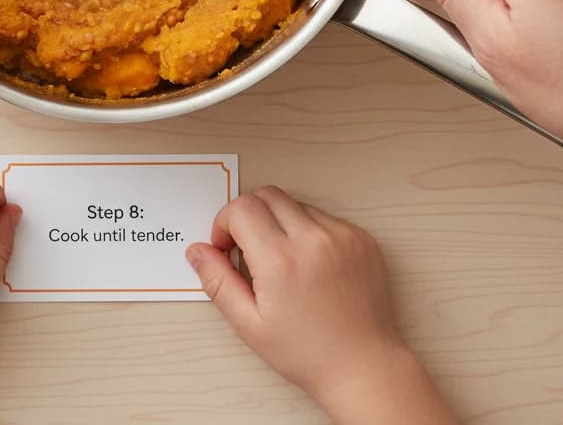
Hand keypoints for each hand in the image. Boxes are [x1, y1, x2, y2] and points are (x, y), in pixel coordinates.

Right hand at [186, 187, 455, 423]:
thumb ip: (218, 282)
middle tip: (250, 249)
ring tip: (283, 261)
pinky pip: (323, 216)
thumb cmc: (309, 353)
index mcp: (281, 261)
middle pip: (265, 195)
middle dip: (248, 214)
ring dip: (279, 222)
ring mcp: (342, 235)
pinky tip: (310, 264)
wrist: (364, 368)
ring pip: (294, 203)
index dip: (224, 224)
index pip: (240, 208)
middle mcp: (313, 240)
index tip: (227, 247)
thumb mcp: (250, 325)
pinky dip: (308, 231)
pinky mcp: (361, 237)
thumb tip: (197, 251)